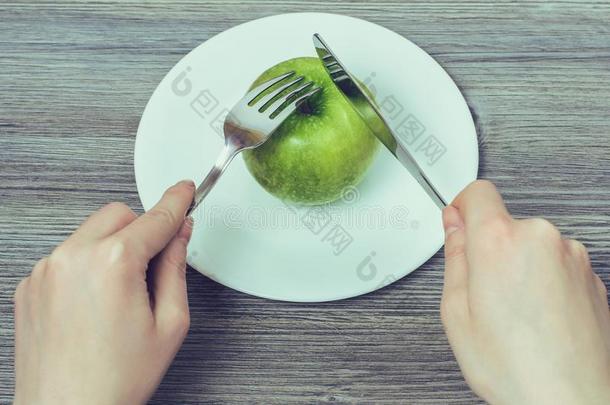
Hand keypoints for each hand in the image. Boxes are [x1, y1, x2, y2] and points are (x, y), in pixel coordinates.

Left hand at [13, 180, 194, 404]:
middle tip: (152, 266)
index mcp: (113, 264)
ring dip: (112, 248)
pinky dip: (86, 266)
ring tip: (119, 296)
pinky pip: (67, 256)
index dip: (176, 202)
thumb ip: (175, 268)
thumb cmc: (117, 379)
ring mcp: (45, 270)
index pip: (155, 218)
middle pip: (119, 215)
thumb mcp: (169, 323)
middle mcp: (72, 258)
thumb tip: (179, 235)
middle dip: (141, 230)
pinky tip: (93, 304)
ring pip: (91, 233)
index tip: (185, 190)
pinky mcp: (30, 285)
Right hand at [441, 180, 609, 404]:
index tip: (459, 224)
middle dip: (490, 249)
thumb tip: (455, 227)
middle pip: (504, 223)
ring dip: (520, 265)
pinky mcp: (591, 274)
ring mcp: (572, 256)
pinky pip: (557, 262)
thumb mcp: (457, 311)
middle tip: (485, 293)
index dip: (462, 208)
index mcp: (499, 242)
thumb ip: (455, 257)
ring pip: (531, 245)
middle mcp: (541, 238)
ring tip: (516, 312)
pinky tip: (539, 316)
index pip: (477, 193)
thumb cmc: (515, 366)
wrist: (569, 399)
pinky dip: (545, 279)